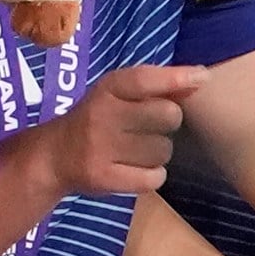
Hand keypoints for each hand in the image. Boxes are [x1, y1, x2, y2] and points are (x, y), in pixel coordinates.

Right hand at [26, 64, 202, 199]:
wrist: (52, 157)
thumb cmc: (95, 120)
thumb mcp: (117, 94)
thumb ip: (155, 85)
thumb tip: (200, 78)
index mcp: (106, 90)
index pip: (144, 79)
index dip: (175, 78)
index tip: (201, 78)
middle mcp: (101, 116)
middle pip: (167, 116)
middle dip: (167, 123)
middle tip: (148, 128)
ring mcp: (100, 148)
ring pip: (163, 151)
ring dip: (157, 153)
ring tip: (135, 151)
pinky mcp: (104, 177)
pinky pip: (154, 178)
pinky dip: (151, 176)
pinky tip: (134, 170)